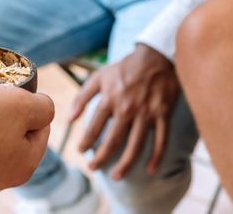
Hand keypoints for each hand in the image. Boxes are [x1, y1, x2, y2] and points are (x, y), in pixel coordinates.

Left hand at [71, 44, 178, 178]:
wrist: (156, 56)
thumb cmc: (125, 68)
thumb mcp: (99, 77)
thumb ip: (82, 97)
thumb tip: (69, 119)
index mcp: (110, 99)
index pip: (94, 128)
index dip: (86, 143)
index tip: (81, 152)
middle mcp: (127, 109)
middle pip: (112, 141)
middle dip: (101, 159)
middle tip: (92, 169)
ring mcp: (147, 113)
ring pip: (135, 146)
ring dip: (125, 164)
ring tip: (116, 177)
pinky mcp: (164, 115)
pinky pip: (161, 141)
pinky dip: (157, 157)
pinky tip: (150, 170)